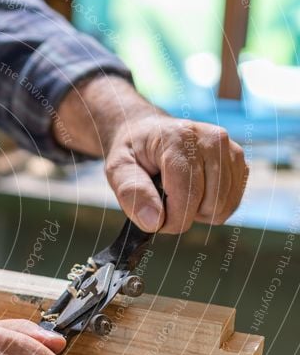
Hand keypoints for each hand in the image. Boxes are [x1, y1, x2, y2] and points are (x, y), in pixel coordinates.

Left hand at [55, 76, 248, 233]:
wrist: (148, 132)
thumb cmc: (132, 152)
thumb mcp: (117, 169)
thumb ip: (131, 193)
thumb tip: (154, 222)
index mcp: (180, 138)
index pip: (188, 195)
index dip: (171, 220)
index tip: (154, 221)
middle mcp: (212, 140)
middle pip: (208, 204)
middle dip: (183, 216)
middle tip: (162, 202)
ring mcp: (230, 149)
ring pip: (222, 207)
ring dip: (197, 213)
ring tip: (177, 195)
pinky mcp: (238, 161)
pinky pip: (231, 203)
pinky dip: (211, 208)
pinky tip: (194, 194)